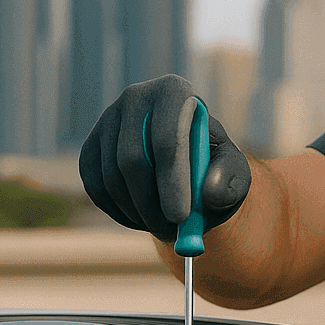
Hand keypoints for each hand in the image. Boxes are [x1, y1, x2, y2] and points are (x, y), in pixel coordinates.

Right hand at [79, 74, 251, 242]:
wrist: (185, 163)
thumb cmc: (213, 163)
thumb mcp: (234, 171)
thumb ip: (230, 180)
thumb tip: (210, 195)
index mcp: (174, 92)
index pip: (167, 138)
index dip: (172, 181)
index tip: (181, 217)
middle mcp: (135, 98)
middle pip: (132, 158)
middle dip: (151, 203)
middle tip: (170, 232)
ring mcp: (107, 121)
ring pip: (111, 177)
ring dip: (138, 212)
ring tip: (165, 227)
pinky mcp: (91, 147)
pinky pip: (96, 187)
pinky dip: (118, 212)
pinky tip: (142, 219)